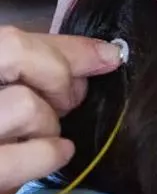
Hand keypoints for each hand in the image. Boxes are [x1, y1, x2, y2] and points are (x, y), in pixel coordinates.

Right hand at [0, 26, 122, 193]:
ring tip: (41, 135)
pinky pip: (35, 151)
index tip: (108, 57)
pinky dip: (52, 153)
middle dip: (57, 75)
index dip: (68, 47)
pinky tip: (57, 153)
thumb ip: (38, 68)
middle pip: (14, 51)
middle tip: (69, 101)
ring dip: (49, 123)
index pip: (11, 40)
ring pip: (26, 104)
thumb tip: (105, 54)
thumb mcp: (6, 96)